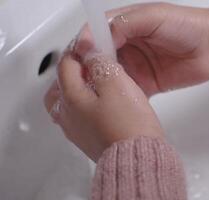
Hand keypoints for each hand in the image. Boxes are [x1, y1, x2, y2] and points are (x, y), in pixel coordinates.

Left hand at [44, 52, 163, 161]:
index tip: (94, 43)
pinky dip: (88, 104)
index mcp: (71, 98)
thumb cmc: (128, 125)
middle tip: (91, 63)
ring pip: (69, 101)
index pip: (66, 65)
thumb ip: (101, 64)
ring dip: (80, 88)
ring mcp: (77, 129)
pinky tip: (104, 104)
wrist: (137, 157)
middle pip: (60, 85)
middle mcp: (69, 115)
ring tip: (98, 83)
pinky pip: (81, 116)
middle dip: (74, 70)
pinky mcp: (89, 138)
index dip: (80, 49)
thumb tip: (92, 53)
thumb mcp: (116, 84)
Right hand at [75, 3, 208, 95]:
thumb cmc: (189, 25)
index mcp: (125, 26)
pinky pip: (127, 92)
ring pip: (109, 76)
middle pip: (98, 57)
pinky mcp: (145, 84)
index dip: (85, 42)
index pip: (96, 33)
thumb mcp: (155, 16)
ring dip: (99, 83)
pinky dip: (118, 97)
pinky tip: (111, 101)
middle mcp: (126, 46)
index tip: (81, 52)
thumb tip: (100, 35)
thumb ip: (127, 23)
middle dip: (87, 66)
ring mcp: (135, 67)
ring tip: (92, 90)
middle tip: (82, 76)